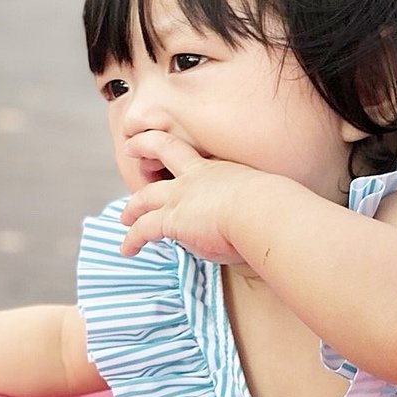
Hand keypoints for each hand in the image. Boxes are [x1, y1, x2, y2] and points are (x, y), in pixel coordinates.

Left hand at [120, 132, 262, 262]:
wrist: (263, 212)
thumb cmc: (272, 209)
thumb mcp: (258, 200)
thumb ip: (244, 207)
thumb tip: (238, 225)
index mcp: (219, 168)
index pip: (195, 155)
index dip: (183, 153)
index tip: (175, 154)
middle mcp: (196, 176)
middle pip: (163, 149)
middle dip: (144, 147)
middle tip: (131, 148)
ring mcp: (180, 196)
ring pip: (144, 196)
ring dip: (132, 207)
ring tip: (124, 217)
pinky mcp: (171, 219)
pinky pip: (143, 229)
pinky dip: (132, 239)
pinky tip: (127, 249)